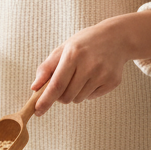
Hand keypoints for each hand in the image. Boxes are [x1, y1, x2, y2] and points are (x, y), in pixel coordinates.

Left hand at [31, 10, 150, 114]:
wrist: (116, 38)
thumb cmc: (84, 44)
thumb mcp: (62, 49)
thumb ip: (46, 68)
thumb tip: (34, 88)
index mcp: (73, 55)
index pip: (56, 84)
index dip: (45, 100)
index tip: (37, 111)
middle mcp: (89, 66)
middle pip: (66, 96)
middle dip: (59, 96)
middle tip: (62, 83)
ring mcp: (103, 75)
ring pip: (78, 99)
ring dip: (73, 93)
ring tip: (80, 76)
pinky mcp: (113, 82)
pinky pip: (91, 97)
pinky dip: (87, 92)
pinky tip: (92, 77)